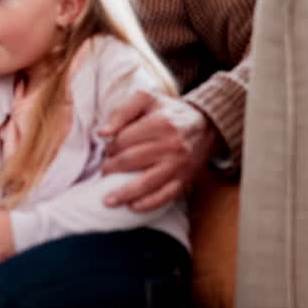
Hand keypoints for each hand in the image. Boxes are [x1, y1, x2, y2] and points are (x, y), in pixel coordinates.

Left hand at [98, 91, 215, 211]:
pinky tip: (133, 207)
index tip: (107, 151)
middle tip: (104, 171)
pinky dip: (148, 204)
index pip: (124, 140)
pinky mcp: (185, 179)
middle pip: (131, 161)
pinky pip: (165, 196)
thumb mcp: (146, 100)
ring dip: (124, 193)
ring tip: (107, 201)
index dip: (110, 147)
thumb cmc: (169, 112)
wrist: (205, 125)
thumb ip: (122, 112)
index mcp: (160, 123)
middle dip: (112, 168)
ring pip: (147, 183)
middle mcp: (171, 145)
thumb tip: (102, 133)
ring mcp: (179, 165)